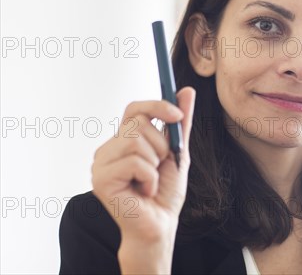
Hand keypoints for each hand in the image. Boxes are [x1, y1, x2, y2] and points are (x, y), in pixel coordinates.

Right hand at [91, 87, 195, 243]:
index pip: (134, 108)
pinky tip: (145, 191)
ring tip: (150, 181)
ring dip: (155, 163)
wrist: (161, 224)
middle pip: (138, 123)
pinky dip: (150, 178)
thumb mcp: (178, 151)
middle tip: (159, 167)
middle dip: (161, 145)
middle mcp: (108, 148)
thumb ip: (180, 123)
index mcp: (123, 140)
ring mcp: (101, 164)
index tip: (176, 115)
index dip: (156, 106)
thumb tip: (187, 91)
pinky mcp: (101, 180)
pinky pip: (135, 163)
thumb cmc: (165, 191)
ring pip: (136, 141)